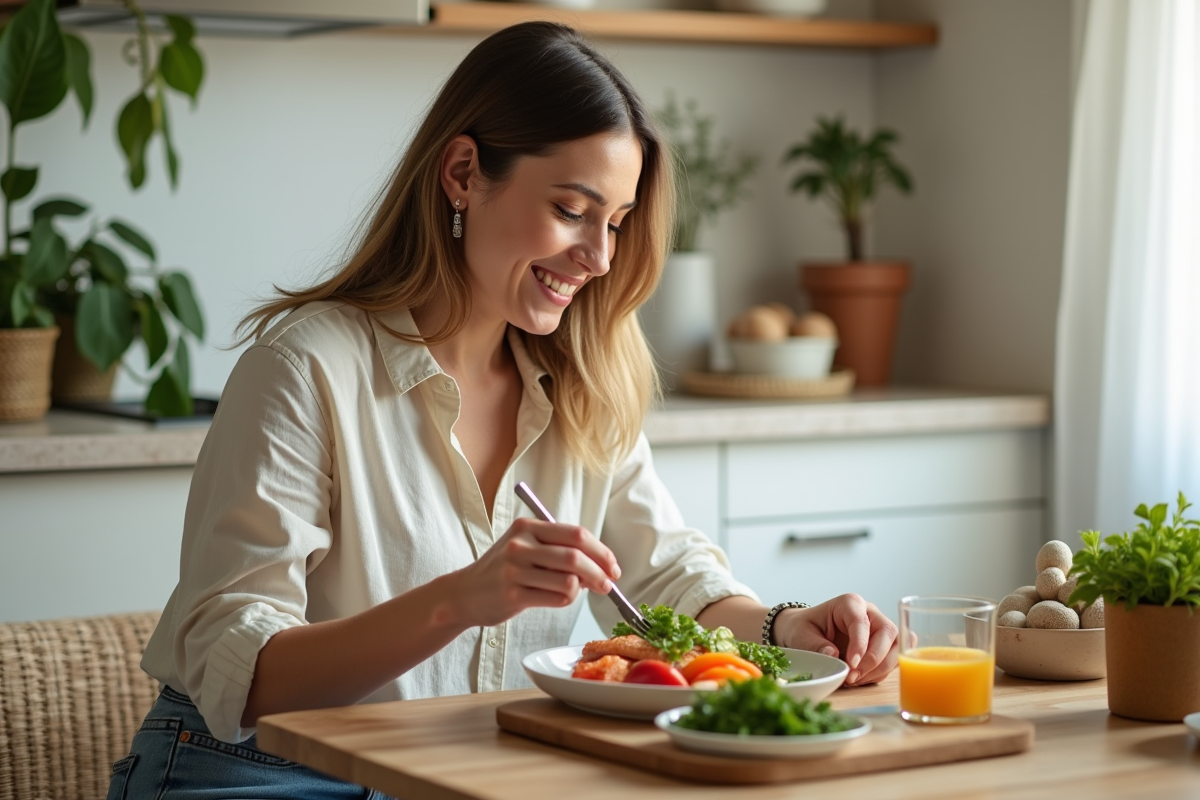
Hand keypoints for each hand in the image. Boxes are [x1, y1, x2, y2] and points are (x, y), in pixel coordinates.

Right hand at [453, 518, 620, 627]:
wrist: (464, 593)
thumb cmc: (503, 571)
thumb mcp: (527, 548)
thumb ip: (560, 551)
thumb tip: (601, 566)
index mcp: (528, 526)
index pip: (577, 534)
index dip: (602, 551)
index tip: (613, 567)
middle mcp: (521, 544)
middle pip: (576, 557)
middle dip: (600, 573)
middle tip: (608, 585)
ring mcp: (515, 569)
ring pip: (569, 581)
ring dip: (581, 590)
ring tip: (573, 592)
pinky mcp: (512, 594)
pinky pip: (557, 598)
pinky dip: (566, 601)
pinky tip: (558, 599)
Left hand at [772, 594, 897, 686]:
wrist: (806, 633)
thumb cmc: (804, 629)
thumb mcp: (801, 635)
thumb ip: (815, 644)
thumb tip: (833, 654)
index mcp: (849, 603)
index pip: (862, 621)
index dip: (860, 644)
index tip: (851, 663)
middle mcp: (870, 613)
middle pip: (888, 632)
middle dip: (874, 659)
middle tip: (853, 676)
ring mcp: (880, 629)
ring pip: (896, 647)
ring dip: (879, 668)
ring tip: (855, 679)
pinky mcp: (884, 645)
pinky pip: (893, 659)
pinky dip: (879, 673)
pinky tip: (860, 678)